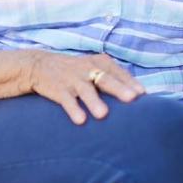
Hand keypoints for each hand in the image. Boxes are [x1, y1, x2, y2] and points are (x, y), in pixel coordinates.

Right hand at [25, 51, 144, 124]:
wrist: (39, 65)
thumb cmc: (76, 71)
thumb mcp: (94, 67)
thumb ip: (112, 78)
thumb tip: (138, 95)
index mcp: (100, 62)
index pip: (118, 72)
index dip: (130, 82)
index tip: (142, 94)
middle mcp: (88, 69)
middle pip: (106, 79)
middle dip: (119, 88)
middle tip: (132, 98)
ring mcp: (73, 79)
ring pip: (86, 90)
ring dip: (94, 102)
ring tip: (103, 115)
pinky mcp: (58, 89)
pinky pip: (67, 100)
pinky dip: (73, 109)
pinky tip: (80, 120)